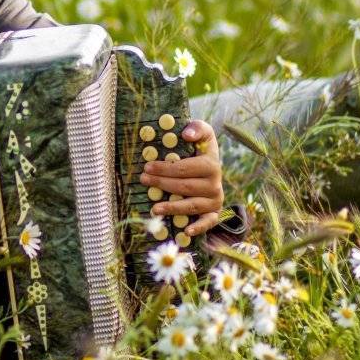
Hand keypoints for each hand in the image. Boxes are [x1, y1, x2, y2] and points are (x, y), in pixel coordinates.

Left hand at [139, 119, 223, 236]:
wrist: (212, 167)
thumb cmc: (200, 149)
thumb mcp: (202, 132)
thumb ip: (197, 128)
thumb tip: (186, 134)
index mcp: (211, 164)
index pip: (185, 168)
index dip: (165, 168)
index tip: (147, 166)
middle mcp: (215, 183)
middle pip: (185, 186)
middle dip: (162, 184)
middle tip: (144, 180)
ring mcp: (215, 199)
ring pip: (192, 205)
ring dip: (172, 208)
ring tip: (154, 208)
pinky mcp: (214, 212)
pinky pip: (208, 222)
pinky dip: (199, 228)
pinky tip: (186, 231)